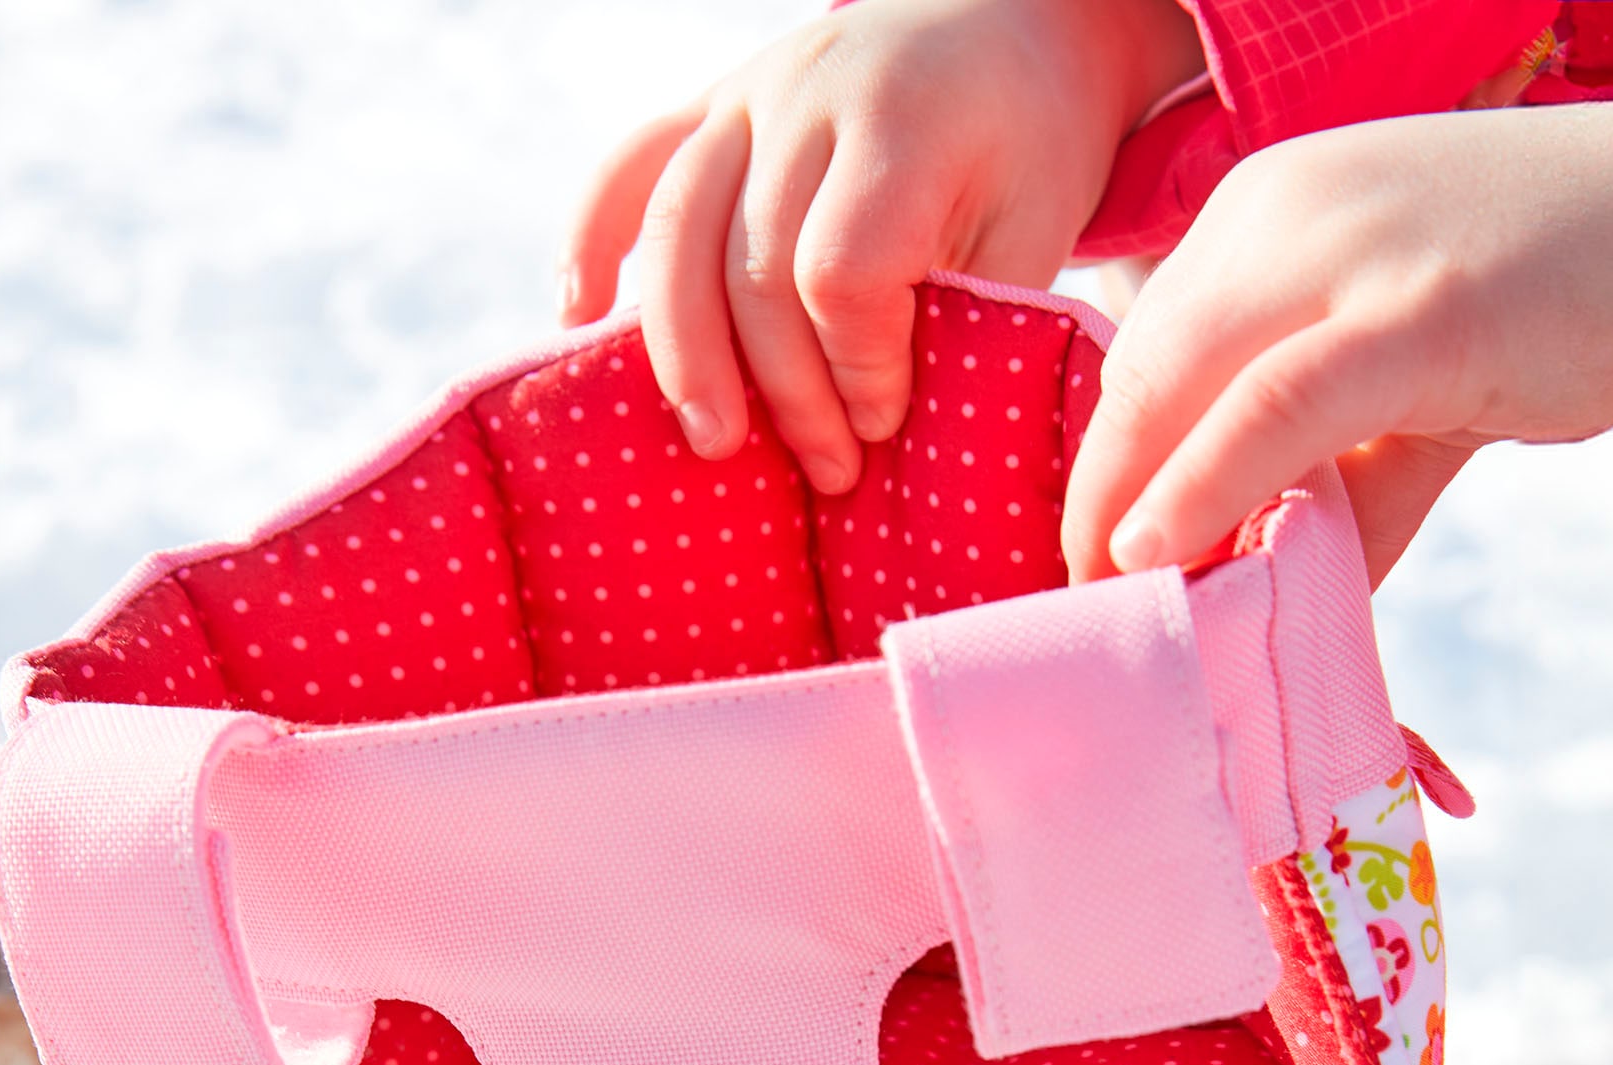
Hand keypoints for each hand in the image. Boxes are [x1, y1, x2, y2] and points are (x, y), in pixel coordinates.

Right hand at [560, 0, 1200, 494]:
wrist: (1008, 22)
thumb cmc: (1026, 146)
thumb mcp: (1034, 227)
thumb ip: (970, 317)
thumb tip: (889, 436)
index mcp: (905, 121)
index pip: (843, 274)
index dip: (857, 369)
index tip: (887, 422)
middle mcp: (811, 95)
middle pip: (755, 273)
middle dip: (790, 394)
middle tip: (833, 472)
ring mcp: (749, 93)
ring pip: (679, 235)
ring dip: (687, 355)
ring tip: (716, 442)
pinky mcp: (712, 102)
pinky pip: (630, 168)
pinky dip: (590, 241)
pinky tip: (578, 317)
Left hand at [1063, 51, 1612, 587]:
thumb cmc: (1558, 290)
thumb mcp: (1407, 376)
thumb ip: (1334, 475)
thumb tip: (1272, 587)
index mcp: (1267, 207)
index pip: (1147, 348)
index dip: (1109, 465)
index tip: (1094, 560)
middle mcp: (1285, 208)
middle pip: (1142, 374)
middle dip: (1099, 500)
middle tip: (1084, 607)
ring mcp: (1351, 250)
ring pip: (1187, 387)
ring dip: (1130, 506)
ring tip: (1112, 603)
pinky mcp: (1415, 310)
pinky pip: (1273, 408)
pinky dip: (1205, 482)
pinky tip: (1156, 552)